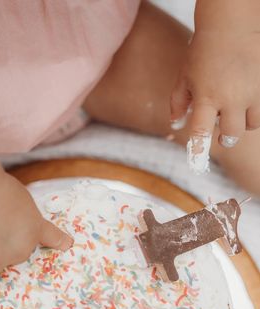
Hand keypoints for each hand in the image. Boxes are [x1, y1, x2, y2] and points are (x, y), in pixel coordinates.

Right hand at [0, 173, 72, 279]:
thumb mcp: (17, 196)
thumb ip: (16, 211)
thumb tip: (2, 217)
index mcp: (35, 226)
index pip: (52, 237)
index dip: (59, 242)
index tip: (66, 244)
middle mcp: (24, 247)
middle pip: (15, 252)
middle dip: (3, 242)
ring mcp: (4, 259)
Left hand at [170, 28, 259, 159]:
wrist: (230, 26)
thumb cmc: (201, 54)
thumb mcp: (183, 78)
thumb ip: (178, 104)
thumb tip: (176, 126)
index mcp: (206, 97)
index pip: (201, 132)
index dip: (198, 150)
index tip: (197, 163)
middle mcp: (232, 98)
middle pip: (232, 135)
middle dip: (226, 137)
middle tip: (222, 130)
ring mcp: (253, 92)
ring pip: (252, 125)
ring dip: (241, 123)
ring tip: (234, 108)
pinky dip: (254, 111)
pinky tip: (245, 98)